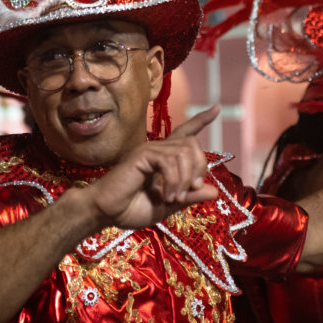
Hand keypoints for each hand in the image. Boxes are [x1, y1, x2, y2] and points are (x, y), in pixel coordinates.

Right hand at [75, 106, 220, 229]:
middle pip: (192, 145)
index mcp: (165, 158)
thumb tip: (214, 191)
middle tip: (190, 191)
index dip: (201, 120)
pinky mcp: (142, 155)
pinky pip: (169, 161)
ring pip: (184, 153)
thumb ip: (189, 197)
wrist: (106, 213)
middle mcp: (158, 149)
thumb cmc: (131, 209)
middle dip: (199, 167)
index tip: (216, 109)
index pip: (185, 133)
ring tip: (173, 198)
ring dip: (184, 180)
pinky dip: (173, 181)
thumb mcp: (169, 205)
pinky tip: (166, 196)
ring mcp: (150, 150)